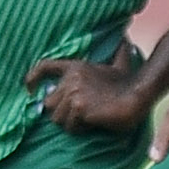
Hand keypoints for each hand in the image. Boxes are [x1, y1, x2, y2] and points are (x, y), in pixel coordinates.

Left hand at [26, 50, 148, 134]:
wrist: (139, 94)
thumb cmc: (129, 83)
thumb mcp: (119, 63)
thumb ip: (117, 51)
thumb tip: (125, 38)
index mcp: (76, 66)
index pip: (45, 67)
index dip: (32, 78)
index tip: (29, 90)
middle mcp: (71, 79)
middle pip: (48, 103)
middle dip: (60, 113)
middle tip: (76, 117)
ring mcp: (74, 93)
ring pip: (57, 117)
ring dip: (70, 124)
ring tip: (85, 122)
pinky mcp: (79, 109)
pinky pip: (70, 126)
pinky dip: (79, 130)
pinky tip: (92, 125)